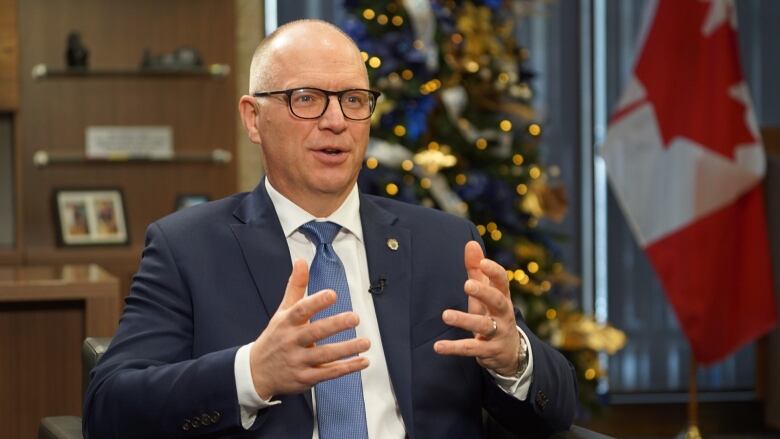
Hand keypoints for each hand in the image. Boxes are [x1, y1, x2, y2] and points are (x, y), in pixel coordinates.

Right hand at [249, 259, 370, 398]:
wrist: (257, 372)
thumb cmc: (276, 337)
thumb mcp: (282, 311)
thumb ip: (296, 287)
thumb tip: (301, 261)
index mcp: (286, 323)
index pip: (300, 310)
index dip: (316, 302)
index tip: (332, 294)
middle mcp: (292, 341)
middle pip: (314, 332)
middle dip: (335, 325)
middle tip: (354, 318)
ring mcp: (298, 361)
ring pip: (324, 355)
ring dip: (346, 349)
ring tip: (365, 342)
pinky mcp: (305, 378)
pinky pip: (328, 373)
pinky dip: (347, 368)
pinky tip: (363, 361)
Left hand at [434, 241, 520, 375]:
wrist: (511, 352)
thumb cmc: (493, 314)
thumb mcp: (486, 293)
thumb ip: (477, 270)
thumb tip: (470, 243)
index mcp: (502, 296)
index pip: (502, 281)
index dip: (494, 271)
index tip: (483, 262)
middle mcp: (503, 314)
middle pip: (497, 301)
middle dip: (484, 292)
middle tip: (468, 284)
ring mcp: (498, 333)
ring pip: (483, 326)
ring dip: (464, 320)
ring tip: (446, 315)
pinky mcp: (489, 351)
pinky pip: (471, 348)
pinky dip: (454, 348)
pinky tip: (438, 346)